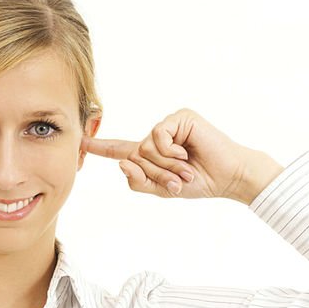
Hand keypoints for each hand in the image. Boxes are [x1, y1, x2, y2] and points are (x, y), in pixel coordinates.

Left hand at [81, 108, 282, 203]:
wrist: (227, 178)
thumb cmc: (199, 183)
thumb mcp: (163, 190)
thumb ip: (139, 182)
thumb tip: (123, 163)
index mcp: (150, 155)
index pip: (121, 150)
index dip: (101, 147)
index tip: (81, 143)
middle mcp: (156, 138)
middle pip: (134, 156)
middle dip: (156, 173)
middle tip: (180, 178)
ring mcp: (168, 126)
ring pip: (145, 147)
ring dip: (165, 164)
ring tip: (185, 168)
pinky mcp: (180, 117)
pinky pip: (157, 135)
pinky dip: (169, 149)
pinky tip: (185, 152)